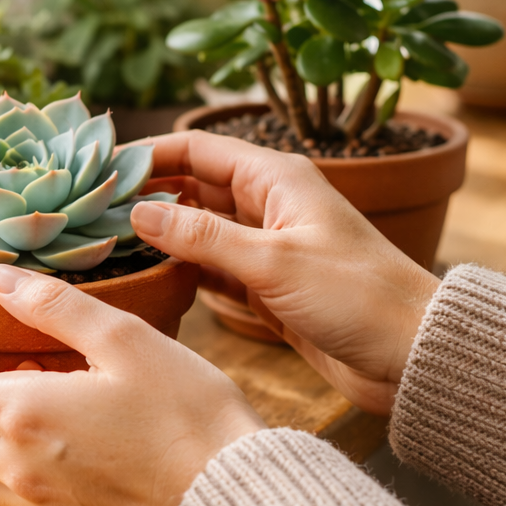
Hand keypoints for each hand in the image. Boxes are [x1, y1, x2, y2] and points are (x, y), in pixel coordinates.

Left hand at [0, 264, 264, 505]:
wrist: (233, 499)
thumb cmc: (185, 412)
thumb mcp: (122, 339)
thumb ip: (54, 307)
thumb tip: (2, 281)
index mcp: (26, 415)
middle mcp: (22, 469)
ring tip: (12, 398)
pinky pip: (12, 498)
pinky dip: (5, 464)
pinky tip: (45, 441)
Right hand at [131, 130, 440, 415]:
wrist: (412, 356)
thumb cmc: (357, 297)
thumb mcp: (273, 262)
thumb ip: (202, 237)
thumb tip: (139, 212)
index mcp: (276, 178)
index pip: (198, 148)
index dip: (149, 153)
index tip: (102, 166)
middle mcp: (267, 204)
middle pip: (193, 185)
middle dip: (146, 192)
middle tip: (93, 209)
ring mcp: (265, 244)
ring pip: (198, 227)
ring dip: (159, 231)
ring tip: (106, 239)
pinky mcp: (265, 283)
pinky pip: (210, 264)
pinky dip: (180, 266)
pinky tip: (146, 273)